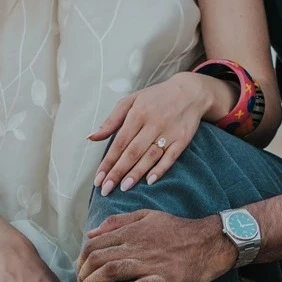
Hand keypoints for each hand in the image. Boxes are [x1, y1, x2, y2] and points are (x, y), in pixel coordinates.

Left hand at [76, 209, 236, 281]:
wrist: (209, 242)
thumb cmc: (177, 230)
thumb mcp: (148, 216)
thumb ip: (118, 221)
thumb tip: (91, 232)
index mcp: (131, 232)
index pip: (94, 245)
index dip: (80, 261)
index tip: (78, 273)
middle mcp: (136, 246)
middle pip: (98, 259)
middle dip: (82, 276)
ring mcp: (150, 263)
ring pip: (112, 271)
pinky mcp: (164, 280)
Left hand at [88, 72, 233, 195]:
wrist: (190, 92)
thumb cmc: (155, 98)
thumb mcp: (130, 101)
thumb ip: (111, 121)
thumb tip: (91, 137)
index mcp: (137, 114)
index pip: (119, 143)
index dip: (108, 162)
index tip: (98, 179)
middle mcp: (153, 124)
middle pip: (132, 152)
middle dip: (118, 172)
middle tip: (106, 190)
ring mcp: (169, 132)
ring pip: (150, 156)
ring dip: (137, 173)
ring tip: (124, 188)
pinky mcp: (182, 139)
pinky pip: (171, 157)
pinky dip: (161, 169)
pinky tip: (150, 181)